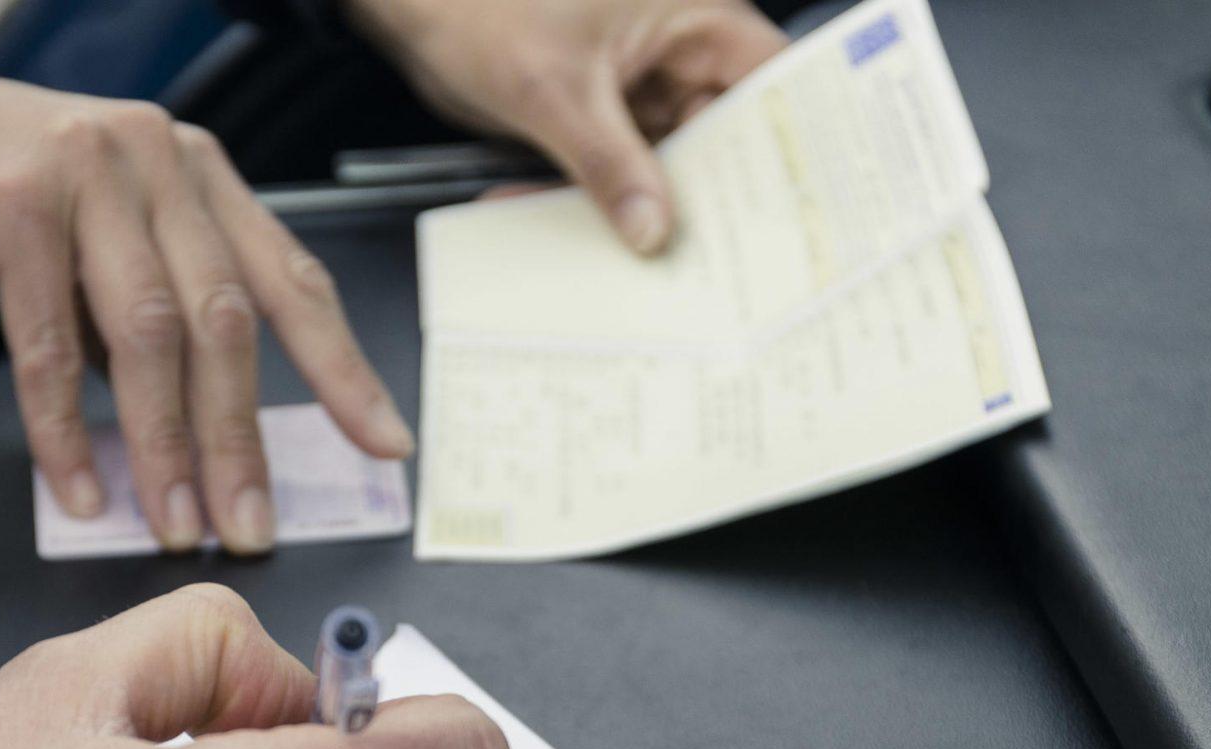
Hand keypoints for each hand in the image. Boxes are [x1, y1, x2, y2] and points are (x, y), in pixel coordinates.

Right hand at [0, 14, 414, 554]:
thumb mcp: (83, 243)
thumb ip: (139, 315)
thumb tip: (193, 431)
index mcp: (191, 168)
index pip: (290, 278)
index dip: (342, 370)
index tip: (385, 446)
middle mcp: (154, 158)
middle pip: (227, 321)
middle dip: (243, 440)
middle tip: (250, 526)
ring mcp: (86, 172)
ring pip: (151, 338)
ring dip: (166, 450)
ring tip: (174, 527)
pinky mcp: (11, 204)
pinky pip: (50, 346)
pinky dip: (66, 432)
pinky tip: (79, 492)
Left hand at [347, 0, 786, 252]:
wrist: (413, 8)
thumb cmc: (480, 5)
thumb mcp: (554, 90)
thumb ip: (608, 164)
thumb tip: (652, 229)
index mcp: (690, 13)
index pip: (768, 78)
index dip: (789, 137)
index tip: (797, 202)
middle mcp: (675, 46)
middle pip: (725, 130)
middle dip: (718, 190)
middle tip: (725, 256)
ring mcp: (640, 83)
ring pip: (673, 157)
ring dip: (660, 206)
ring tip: (664, 261)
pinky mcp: (603, 112)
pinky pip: (625, 167)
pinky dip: (613, 200)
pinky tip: (604, 238)